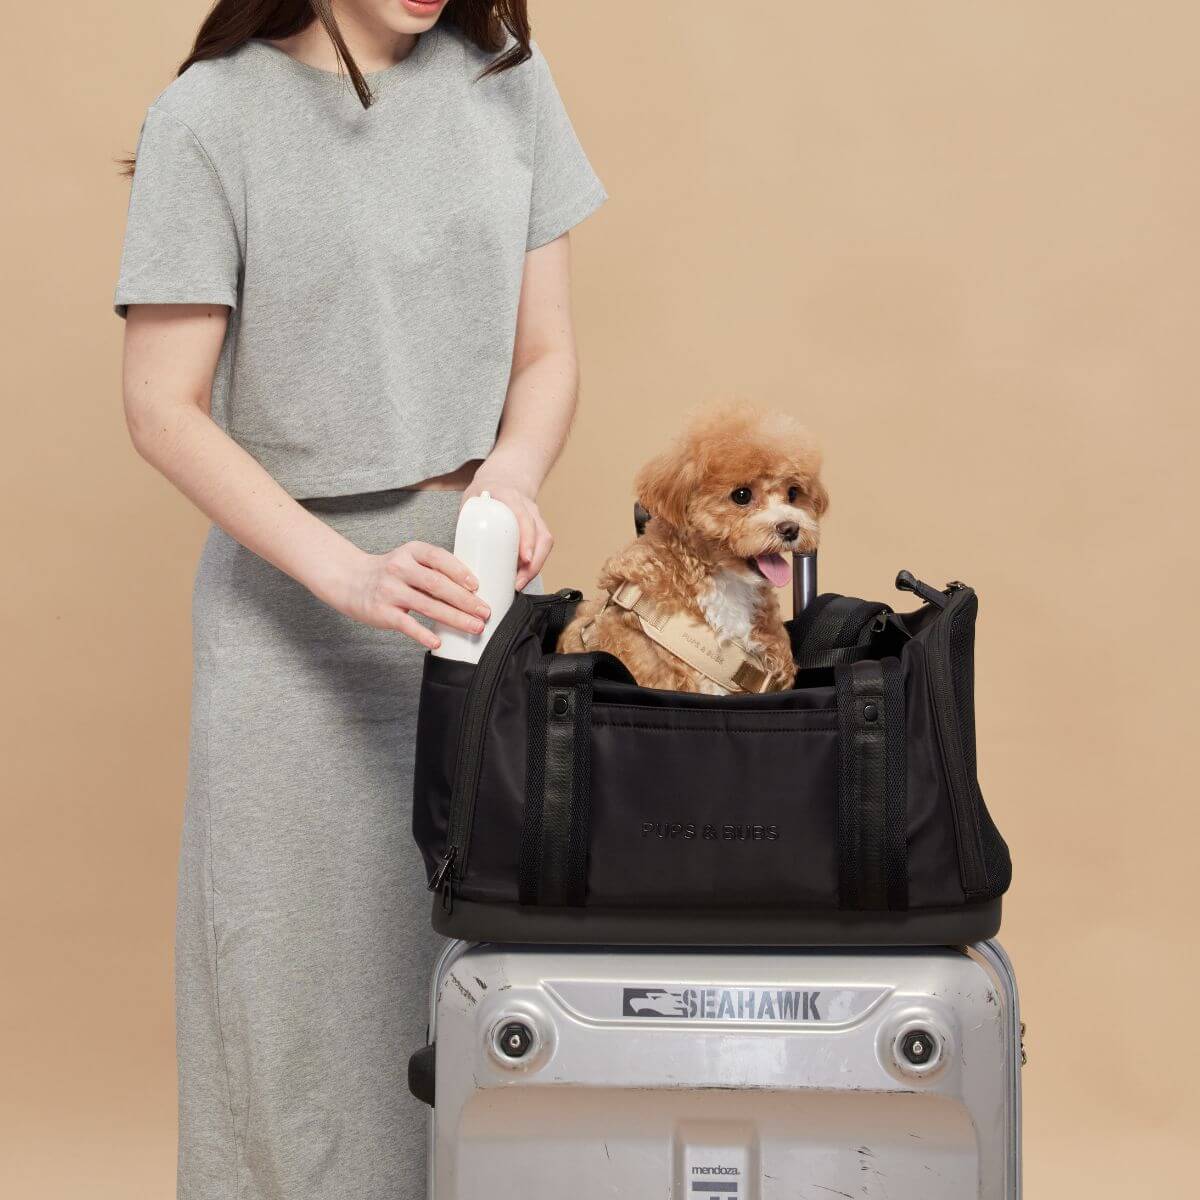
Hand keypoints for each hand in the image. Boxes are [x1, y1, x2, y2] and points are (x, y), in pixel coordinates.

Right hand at [321, 541, 490, 649]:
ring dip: (455, 618)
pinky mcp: (383, 612)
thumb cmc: (389, 573)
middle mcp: (400, 568)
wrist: (351, 581)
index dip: (460, 572)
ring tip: (474, 626)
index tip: (476, 586)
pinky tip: (438, 642)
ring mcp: (390, 590)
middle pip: (438, 585)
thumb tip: (471, 590)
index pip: (439, 558)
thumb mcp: (410, 560)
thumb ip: (434, 570)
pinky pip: (407, 625)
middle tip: (484, 611)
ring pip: (428, 606)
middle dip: (465, 600)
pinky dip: (424, 634)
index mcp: (412, 552)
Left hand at [464, 475, 552, 589]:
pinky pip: (542, 547)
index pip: (523, 516)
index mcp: (509, 496)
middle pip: (540, 535)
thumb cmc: (485, 492)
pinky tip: (521, 577)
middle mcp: (528, 506)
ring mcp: (536, 518)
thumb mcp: (472, 499)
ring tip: (520, 584)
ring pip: (545, 543)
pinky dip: (534, 564)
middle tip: (519, 582)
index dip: (527, 538)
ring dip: (535, 567)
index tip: (525, 558)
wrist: (503, 481)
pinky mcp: (538, 529)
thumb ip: (466, 519)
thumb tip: (457, 553)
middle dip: (534, 562)